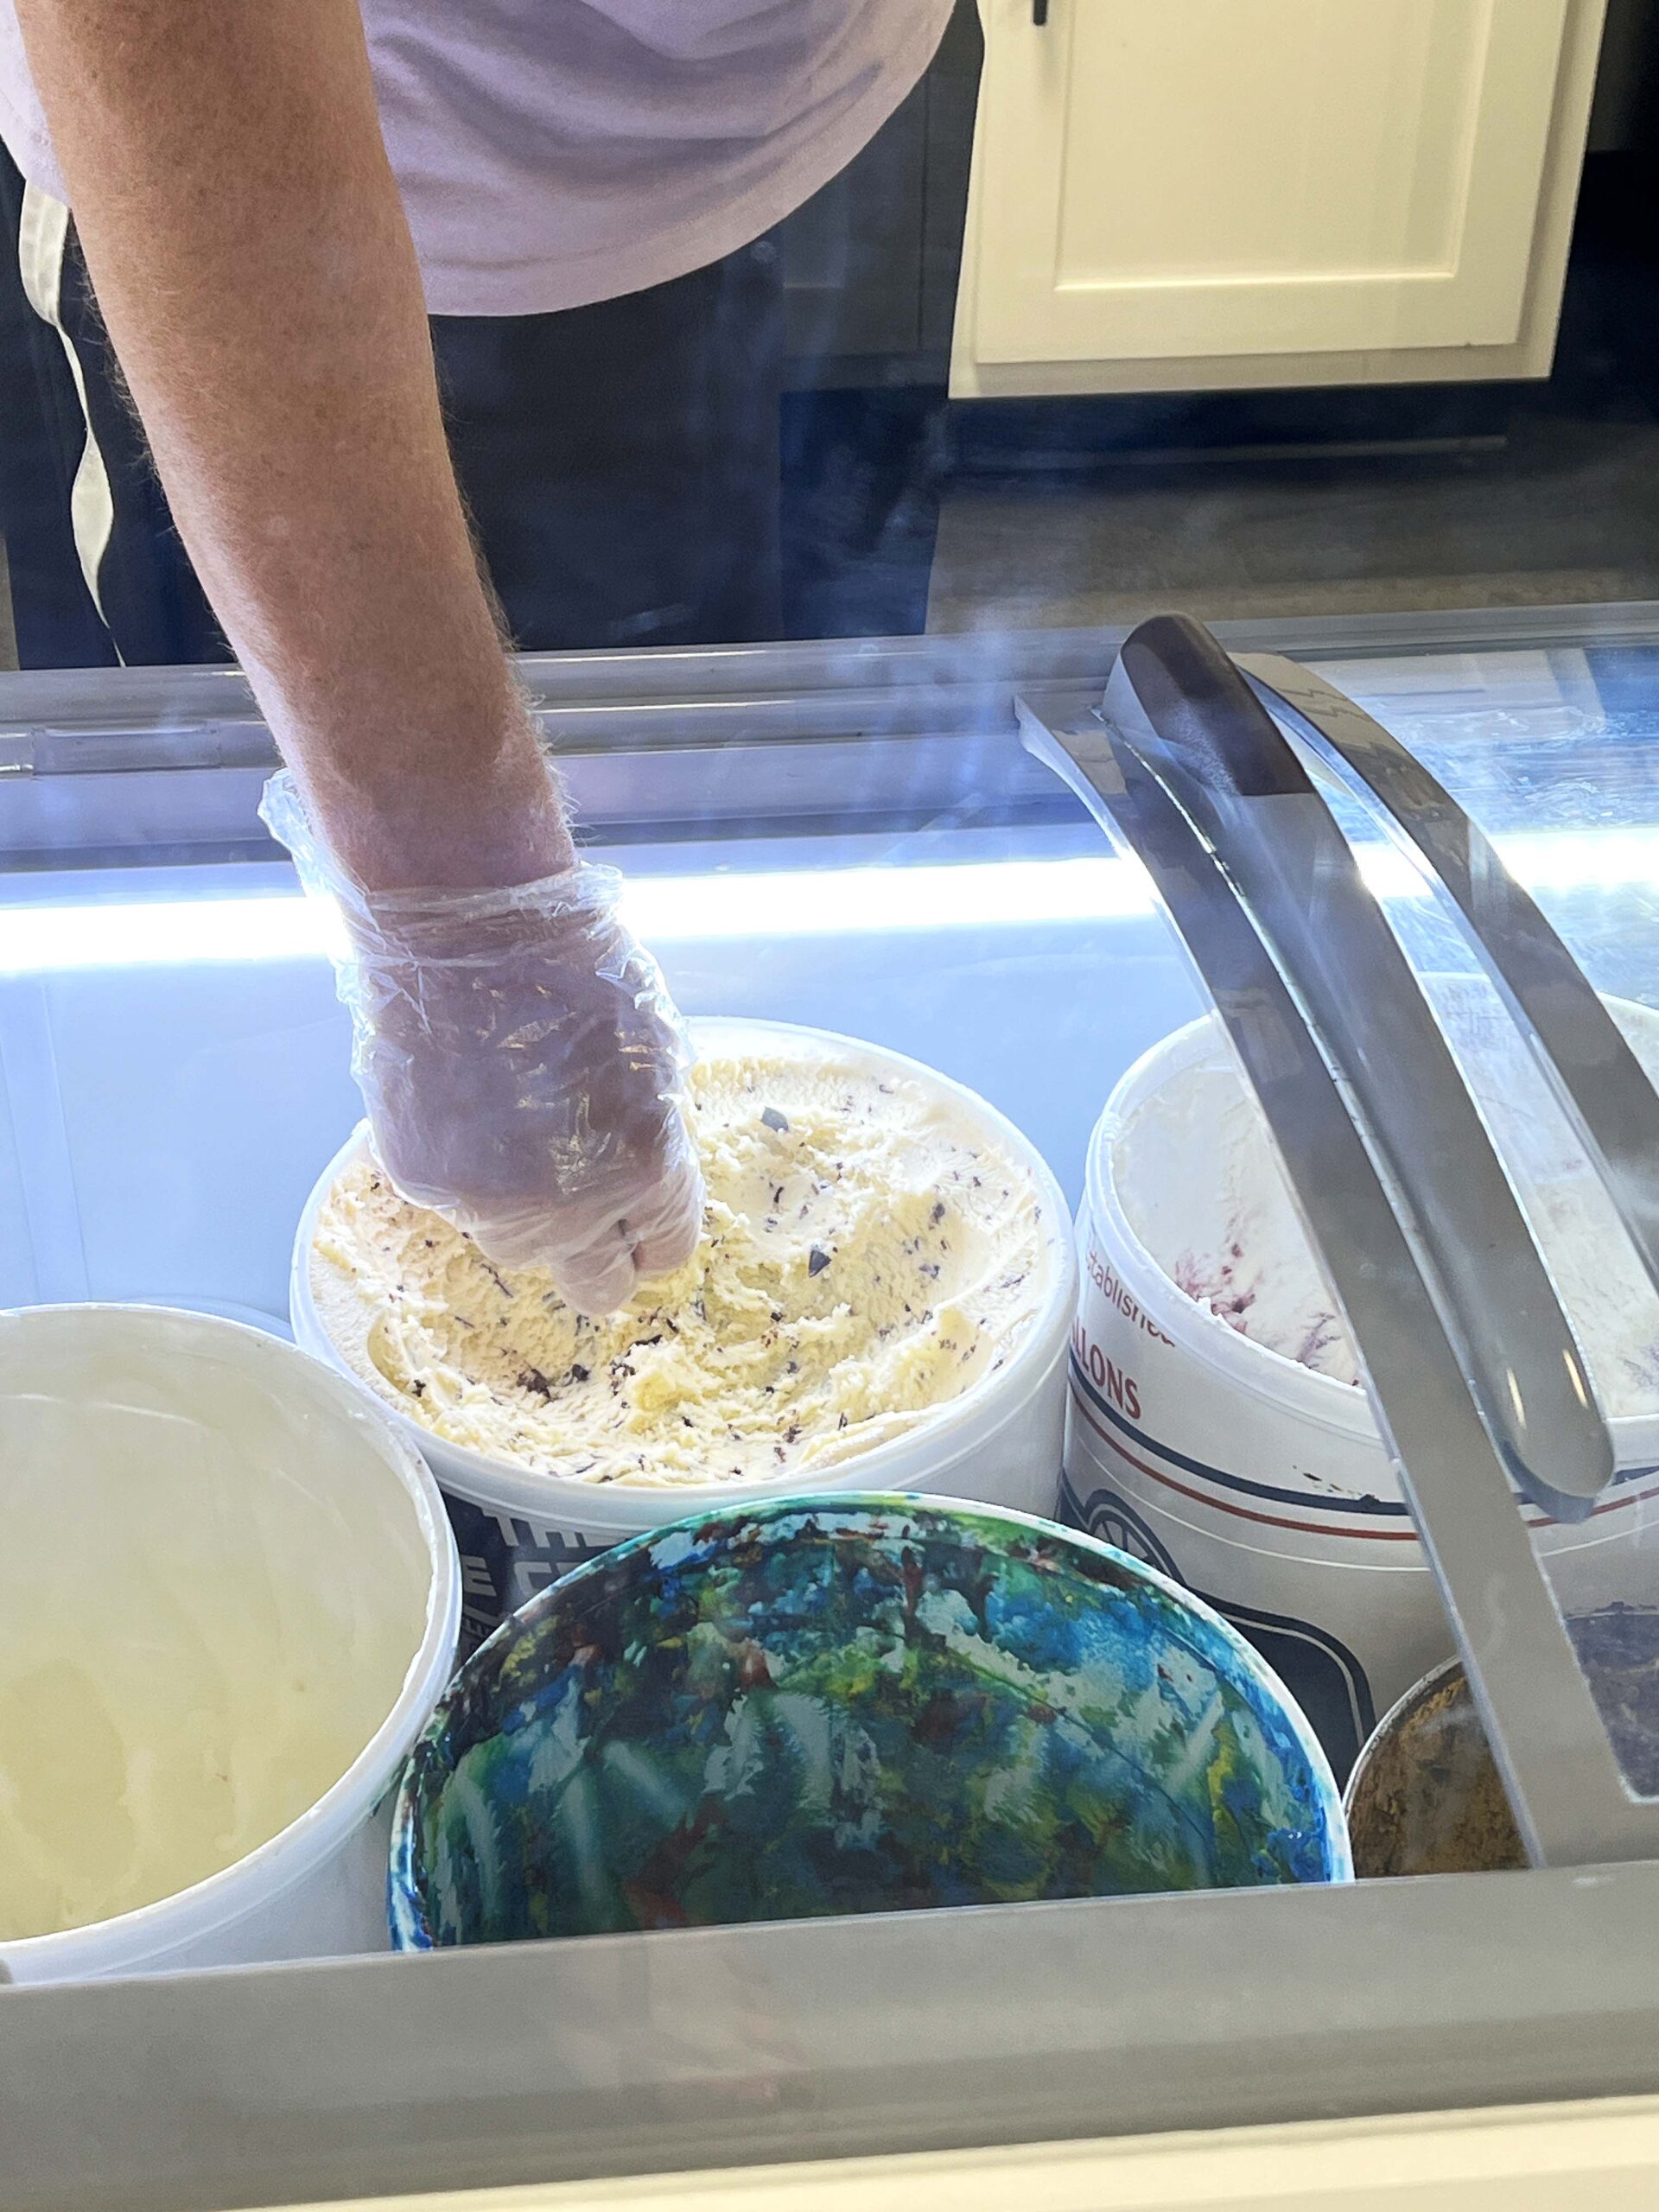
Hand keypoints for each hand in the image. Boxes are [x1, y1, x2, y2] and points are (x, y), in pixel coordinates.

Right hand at [264, 773, 702, 1312]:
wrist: (468, 924)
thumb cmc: (575, 967)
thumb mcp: (656, 1053)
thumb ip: (654, 1135)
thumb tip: (644, 1181)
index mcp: (646, 1165)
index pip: (666, 1249)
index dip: (656, 1231)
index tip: (643, 1215)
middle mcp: (568, 1203)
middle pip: (597, 1286)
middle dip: (603, 1256)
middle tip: (591, 1210)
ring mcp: (486, 1200)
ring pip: (521, 1247)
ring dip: (530, 1212)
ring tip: (518, 1131)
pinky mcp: (421, 1181)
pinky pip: (460, 1205)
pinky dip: (469, 1173)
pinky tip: (468, 1106)